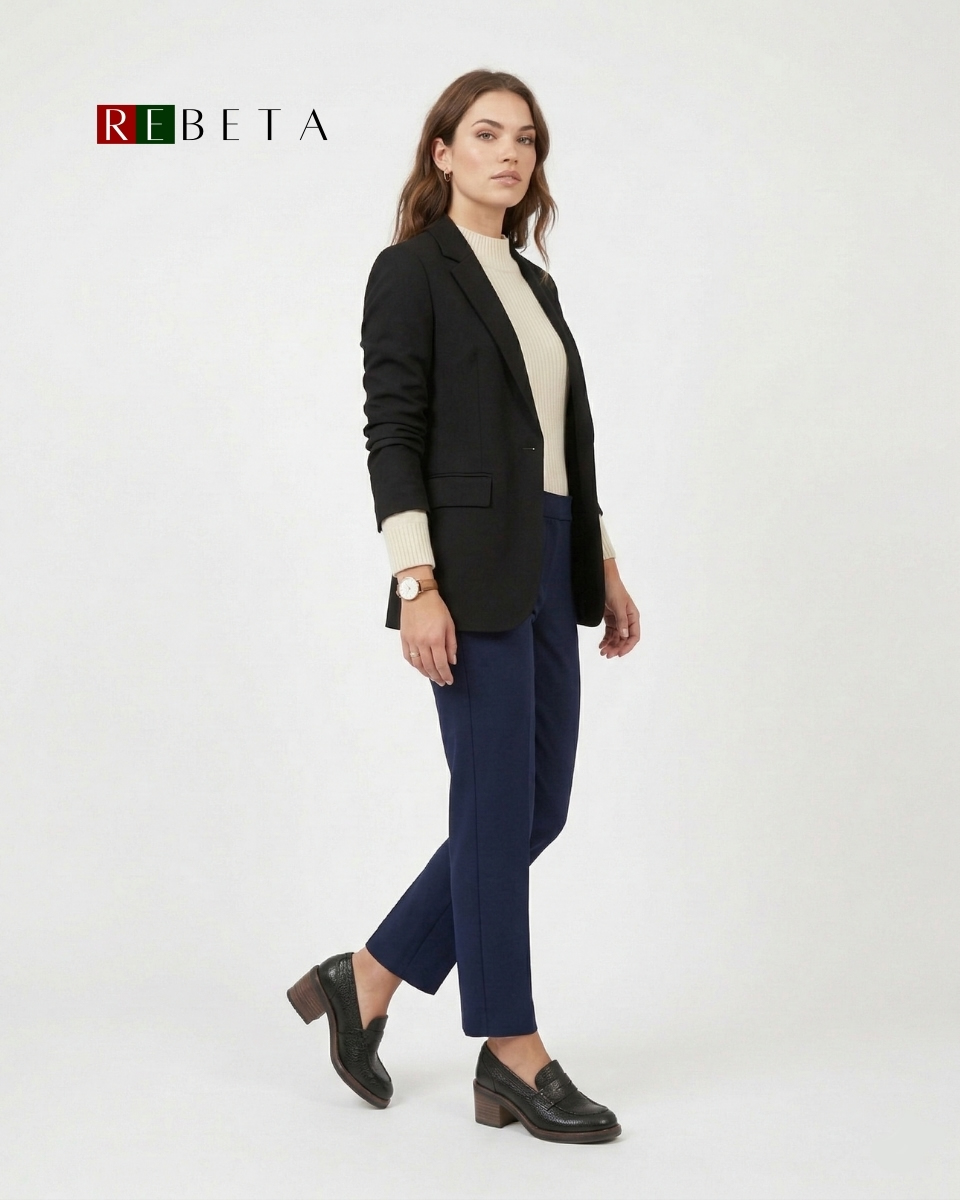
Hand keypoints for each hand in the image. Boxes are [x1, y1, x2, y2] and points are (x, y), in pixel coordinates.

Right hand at [398, 570, 457, 684]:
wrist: (417, 595)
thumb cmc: (436, 607)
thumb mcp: (450, 624)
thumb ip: (451, 644)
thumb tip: (452, 661)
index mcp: (436, 639)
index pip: (441, 664)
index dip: (446, 674)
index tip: (449, 681)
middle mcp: (422, 643)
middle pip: (429, 667)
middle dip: (437, 676)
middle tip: (441, 682)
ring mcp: (411, 641)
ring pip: (417, 664)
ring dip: (425, 673)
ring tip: (431, 677)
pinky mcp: (404, 638)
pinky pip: (407, 656)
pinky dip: (414, 664)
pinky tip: (419, 667)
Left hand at [599, 559, 639, 657]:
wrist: (603, 579)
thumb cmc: (614, 589)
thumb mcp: (618, 605)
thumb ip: (622, 621)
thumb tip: (624, 635)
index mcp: (633, 617)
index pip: (634, 636)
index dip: (627, 646)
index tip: (619, 653)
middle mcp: (627, 620)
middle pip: (624, 639)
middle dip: (616, 648)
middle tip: (607, 655)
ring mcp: (618, 620)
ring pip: (616, 638)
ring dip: (610, 646)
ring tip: (602, 652)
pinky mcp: (610, 619)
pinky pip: (609, 633)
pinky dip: (606, 640)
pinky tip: (601, 645)